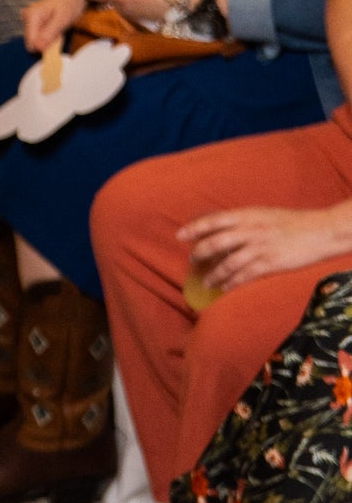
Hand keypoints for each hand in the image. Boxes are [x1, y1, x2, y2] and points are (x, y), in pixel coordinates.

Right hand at [23, 0, 87, 52]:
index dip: (44, 47)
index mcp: (32, 16)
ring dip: (48, 39)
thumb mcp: (62, 20)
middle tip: (60, 32)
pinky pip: (38, 35)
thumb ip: (49, 34)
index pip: (31, 44)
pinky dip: (48, 35)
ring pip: (36, 40)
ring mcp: (29, 18)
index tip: (57, 41)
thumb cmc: (71, 2)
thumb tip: (38, 49)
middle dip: (46, 42)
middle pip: (32, 43)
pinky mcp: (34, 20)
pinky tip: (56, 26)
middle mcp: (27, 16)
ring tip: (59, 28)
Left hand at [178, 202, 351, 292]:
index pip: (214, 220)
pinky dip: (232, 283)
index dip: (194, 228)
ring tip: (207, 282)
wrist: (322, 230)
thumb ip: (244, 221)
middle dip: (200, 252)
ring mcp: (260, 247)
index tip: (180, 235)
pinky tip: (225, 288)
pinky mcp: (271, 262)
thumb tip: (222, 228)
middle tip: (192, 260)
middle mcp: (251, 229)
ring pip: (228, 262)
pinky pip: (246, 275)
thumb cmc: (293, 222)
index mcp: (249, 215)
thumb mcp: (264, 214)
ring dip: (214, 274)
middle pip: (216, 242)